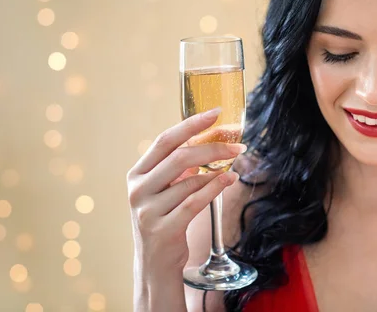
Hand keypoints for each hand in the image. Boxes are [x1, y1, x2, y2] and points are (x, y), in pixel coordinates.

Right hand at [126, 107, 245, 274]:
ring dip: (218, 171)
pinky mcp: (163, 230)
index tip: (216, 113)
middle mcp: (138, 189)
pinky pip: (195, 202)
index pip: (165, 140)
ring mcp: (147, 210)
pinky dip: (215, 187)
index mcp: (137, 174)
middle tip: (238, 146)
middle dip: (213, 147)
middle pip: (180, 157)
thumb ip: (179, 167)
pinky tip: (229, 179)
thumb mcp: (165, 190)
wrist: (155, 264)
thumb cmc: (165, 219)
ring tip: (234, 167)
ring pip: (190, 181)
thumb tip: (210, 140)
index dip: (191, 124)